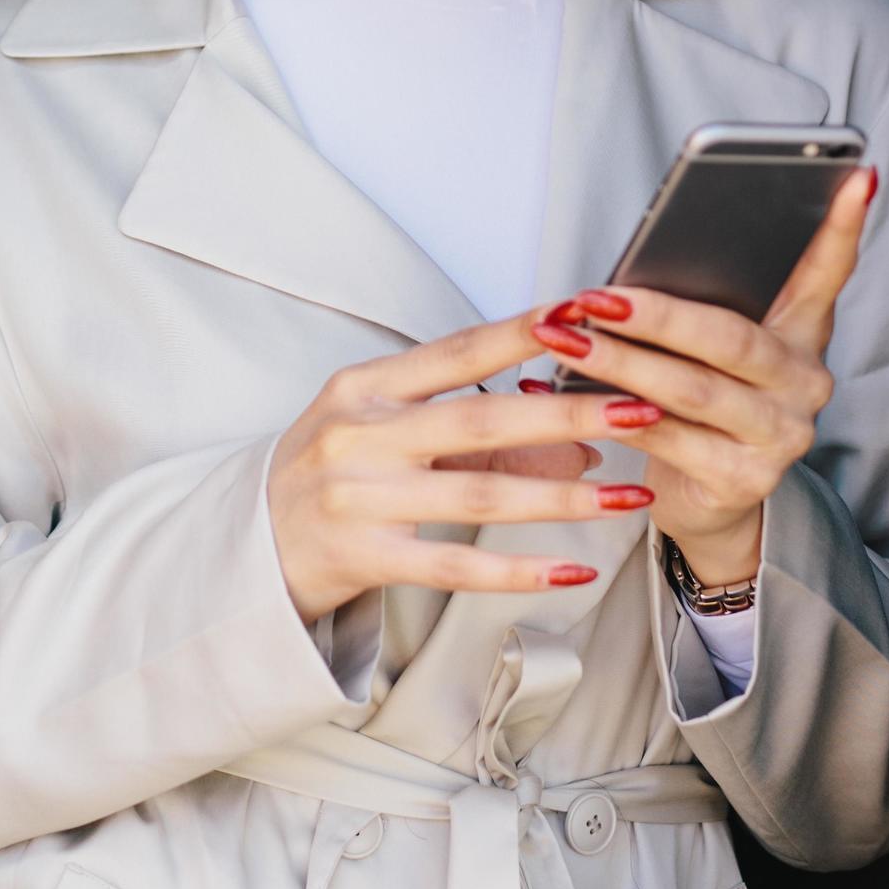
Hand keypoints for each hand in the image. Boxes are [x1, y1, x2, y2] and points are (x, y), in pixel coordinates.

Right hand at [268, 307, 670, 625]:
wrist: (250, 545)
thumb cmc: (331, 474)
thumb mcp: (388, 434)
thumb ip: (480, 437)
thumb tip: (579, 447)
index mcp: (364, 388)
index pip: (457, 352)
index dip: (524, 334)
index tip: (586, 318)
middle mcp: (359, 435)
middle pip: (479, 420)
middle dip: (567, 415)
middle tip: (638, 410)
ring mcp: (360, 498)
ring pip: (480, 495)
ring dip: (563, 497)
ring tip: (630, 494)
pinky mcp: (366, 557)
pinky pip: (458, 566)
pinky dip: (521, 570)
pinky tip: (576, 568)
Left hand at [531, 163, 879, 584]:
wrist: (705, 498)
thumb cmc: (696, 404)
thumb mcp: (705, 351)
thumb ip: (693, 310)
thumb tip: (625, 277)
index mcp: (800, 333)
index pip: (826, 273)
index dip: (842, 228)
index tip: (857, 176)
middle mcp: (804, 382)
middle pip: (730, 337)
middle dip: (654, 315)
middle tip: (593, 297)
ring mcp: (782, 434)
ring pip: (692, 389)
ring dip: (618, 363)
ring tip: (565, 339)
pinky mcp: (747, 479)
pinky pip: (671, 440)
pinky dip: (617, 417)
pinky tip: (575, 399)